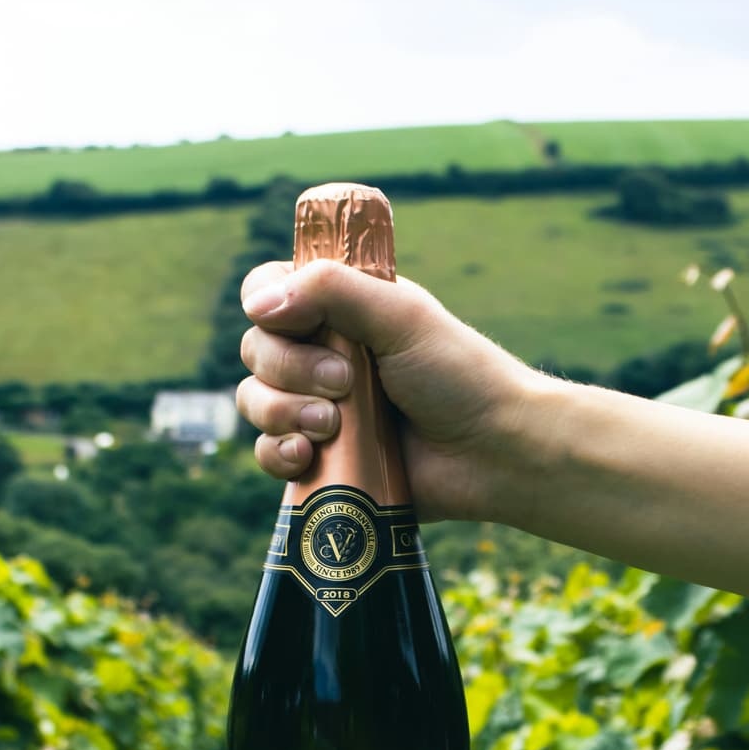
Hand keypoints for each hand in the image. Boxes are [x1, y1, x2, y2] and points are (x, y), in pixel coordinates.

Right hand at [235, 260, 538, 522]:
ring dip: (282, 412)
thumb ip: (331, 290)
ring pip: (254, 402)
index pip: (267, 290)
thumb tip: (258, 305)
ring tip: (334, 425)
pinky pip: (267, 453)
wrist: (494, 453)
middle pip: (256, 349)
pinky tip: (309, 457)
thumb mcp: (400, 316)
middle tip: (346, 382)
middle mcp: (322, 353)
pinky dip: (278, 453)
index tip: (295, 322)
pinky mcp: (322, 459)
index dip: (267, 305)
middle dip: (289, 369)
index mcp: (340, 308)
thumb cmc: (459, 376)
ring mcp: (318, 407)